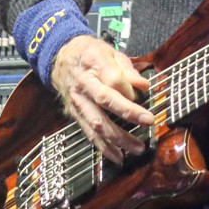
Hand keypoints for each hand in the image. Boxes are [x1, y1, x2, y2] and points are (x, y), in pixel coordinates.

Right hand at [50, 35, 153, 163]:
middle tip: (149, 122)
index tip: (144, 95)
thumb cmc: (91, 54)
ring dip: (118, 137)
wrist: (59, 58)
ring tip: (137, 147)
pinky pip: (88, 133)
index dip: (128, 88)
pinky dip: (103, 147)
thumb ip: (127, 69)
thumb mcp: (111, 52)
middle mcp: (83, 83)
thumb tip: (143, 86)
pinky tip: (117, 156)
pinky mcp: (74, 114)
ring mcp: (77, 101)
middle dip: (128, 113)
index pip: (112, 78)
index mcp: (94, 63)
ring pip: (96, 122)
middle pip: (105, 100)